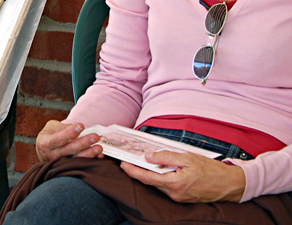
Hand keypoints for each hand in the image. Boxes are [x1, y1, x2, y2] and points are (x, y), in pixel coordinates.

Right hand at [35, 120, 102, 162]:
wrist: (45, 152)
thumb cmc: (49, 136)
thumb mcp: (51, 128)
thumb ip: (63, 127)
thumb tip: (77, 128)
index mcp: (46, 143)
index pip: (58, 138)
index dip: (69, 132)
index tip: (81, 125)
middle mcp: (53, 155)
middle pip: (69, 150)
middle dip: (83, 143)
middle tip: (95, 136)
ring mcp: (61, 163)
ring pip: (76, 159)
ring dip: (89, 154)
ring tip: (99, 147)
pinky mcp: (69, 167)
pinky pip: (81, 164)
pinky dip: (91, 160)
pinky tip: (100, 155)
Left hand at [120, 151, 245, 202]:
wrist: (232, 185)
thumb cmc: (212, 170)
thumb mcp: (188, 158)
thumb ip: (166, 157)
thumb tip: (148, 157)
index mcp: (175, 184)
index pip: (147, 178)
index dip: (133, 171)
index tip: (123, 164)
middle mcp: (175, 194)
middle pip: (151, 182)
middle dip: (139, 171)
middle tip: (129, 160)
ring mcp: (179, 198)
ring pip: (158, 185)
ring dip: (150, 175)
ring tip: (142, 162)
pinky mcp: (183, 198)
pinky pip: (167, 187)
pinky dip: (160, 178)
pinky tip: (158, 170)